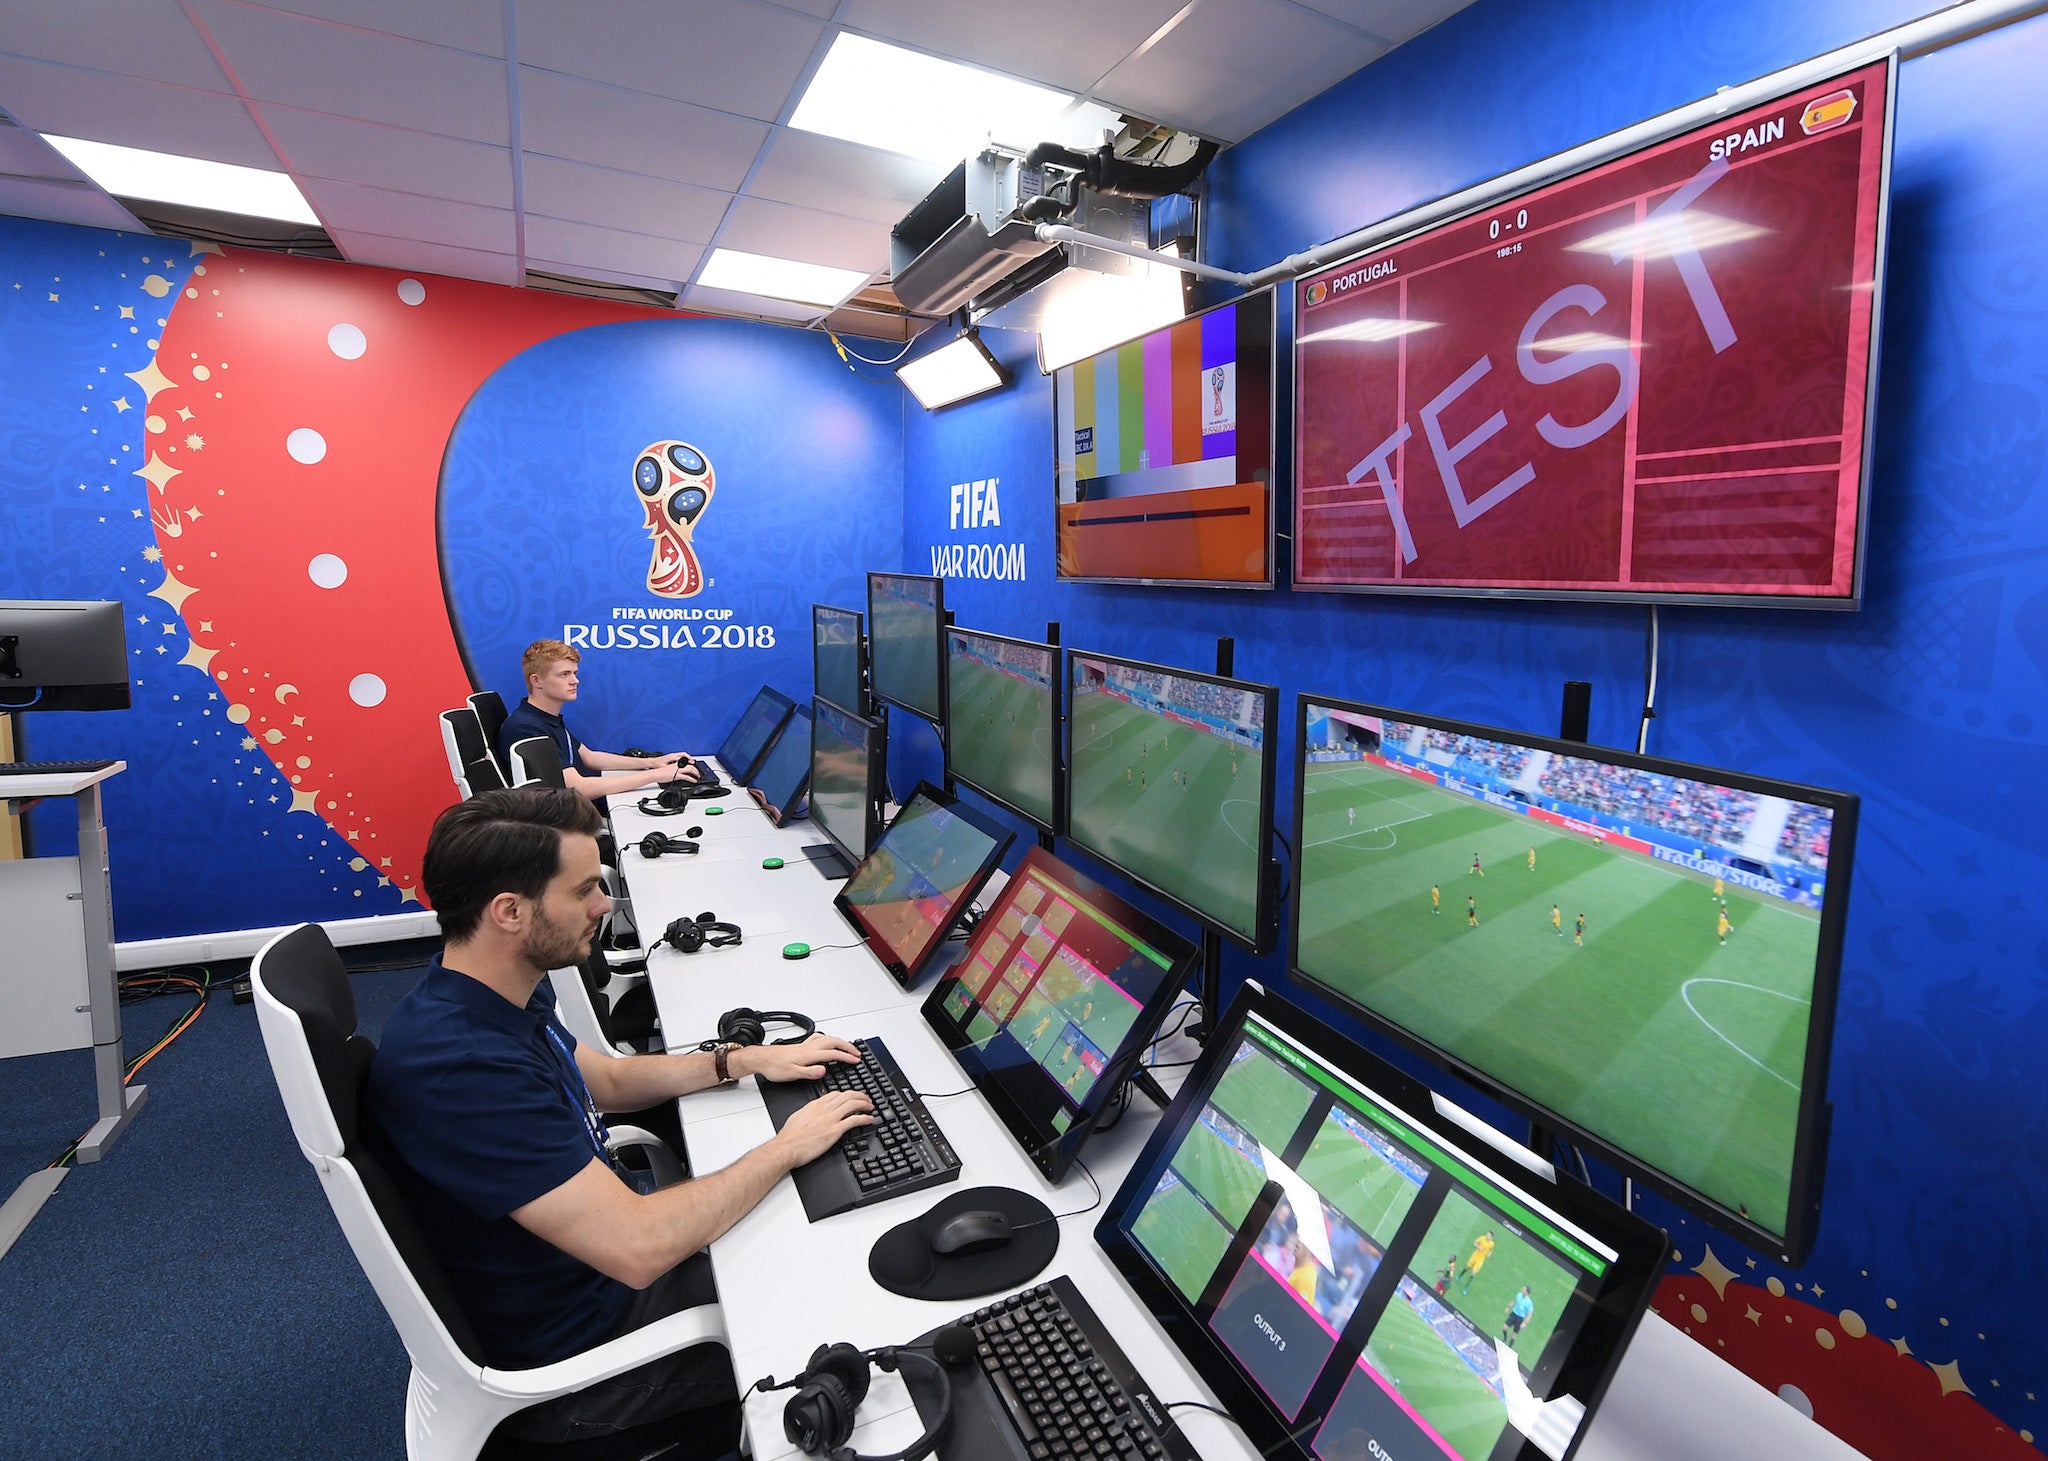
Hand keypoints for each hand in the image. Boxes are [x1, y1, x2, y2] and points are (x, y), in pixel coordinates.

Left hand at [745, 1033, 861, 1082]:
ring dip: (840, 1041)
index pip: (833, 1054)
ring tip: (847, 1046)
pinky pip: (819, 1038)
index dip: (846, 1057)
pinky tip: (827, 1042)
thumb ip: (809, 1072)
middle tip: (857, 1052)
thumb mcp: (792, 1074)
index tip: (856, 1060)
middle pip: (833, 1042)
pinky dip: (828, 1038)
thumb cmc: (775, 1068)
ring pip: (827, 1038)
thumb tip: (824, 1070)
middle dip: (847, 1046)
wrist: (762, 1059)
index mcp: (809, 1055)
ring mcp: (805, 1045)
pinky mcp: (801, 1045)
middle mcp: (809, 1047)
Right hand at [771, 1090, 872, 1166]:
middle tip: (866, 1099)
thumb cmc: (789, 1136)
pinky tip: (869, 1119)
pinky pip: (854, 1120)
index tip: (852, 1096)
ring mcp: (830, 1119)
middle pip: (847, 1096)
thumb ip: (809, 1112)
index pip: (836, 1094)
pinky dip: (864, 1118)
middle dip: (860, 1096)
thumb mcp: (798, 1116)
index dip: (847, 1094)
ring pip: (853, 1104)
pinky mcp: (835, 1131)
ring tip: (870, 1107)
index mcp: (815, 1105)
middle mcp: (824, 1109)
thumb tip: (814, 1112)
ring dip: (864, 1104)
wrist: (786, 1147)